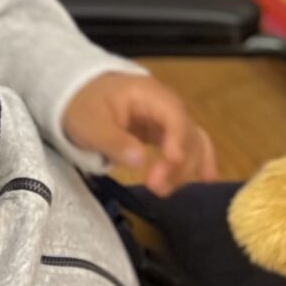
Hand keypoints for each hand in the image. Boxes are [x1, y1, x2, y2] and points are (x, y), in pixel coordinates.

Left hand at [61, 72, 218, 195]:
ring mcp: (168, 119)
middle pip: (186, 132)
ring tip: (163, 191)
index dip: (178, 139)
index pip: (173, 115)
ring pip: (191, 142)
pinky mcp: (165, 133)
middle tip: (156, 188)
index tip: (173, 161)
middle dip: (177, 162)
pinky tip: (207, 179)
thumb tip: (139, 161)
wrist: (78, 95)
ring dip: (184, 168)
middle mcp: (166, 105)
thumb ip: (114, 141)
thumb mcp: (90, 124)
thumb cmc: (84, 105)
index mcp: (148, 94)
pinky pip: (187, 146)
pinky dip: (197, 162)